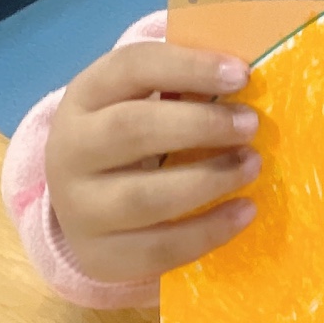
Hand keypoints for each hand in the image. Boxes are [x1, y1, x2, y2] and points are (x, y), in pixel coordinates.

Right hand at [46, 43, 261, 283]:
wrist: (84, 201)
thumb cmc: (135, 132)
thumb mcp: (143, 96)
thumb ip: (186, 82)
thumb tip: (247, 74)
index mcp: (87, 94)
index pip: (131, 67)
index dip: (189, 67)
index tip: (241, 75)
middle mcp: (71, 148)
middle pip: (130, 129)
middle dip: (200, 125)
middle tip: (251, 124)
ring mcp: (78, 207)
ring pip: (142, 197)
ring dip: (208, 180)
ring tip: (252, 165)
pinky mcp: (99, 255)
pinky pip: (157, 249)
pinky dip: (208, 231)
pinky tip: (246, 210)